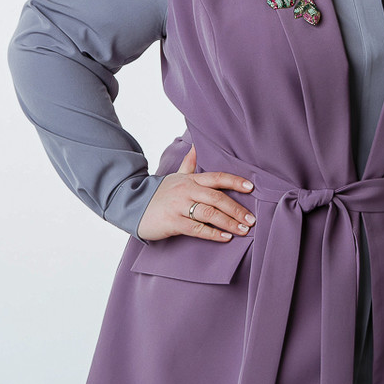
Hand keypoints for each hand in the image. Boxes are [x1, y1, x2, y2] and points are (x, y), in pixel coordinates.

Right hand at [137, 144, 255, 241]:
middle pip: (217, 198)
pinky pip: (197, 228)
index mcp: (190, 179)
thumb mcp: (175, 175)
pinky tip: (225, 238)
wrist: (132, 205)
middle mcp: (187, 190)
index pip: (217, 177)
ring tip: (243, 230)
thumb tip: (197, 145)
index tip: (251, 187)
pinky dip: (213, 233)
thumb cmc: (158, 193)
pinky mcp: (173, 222)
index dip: (235, 181)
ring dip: (229, 222)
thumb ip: (189, 163)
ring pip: (210, 213)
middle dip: (237, 209)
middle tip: (251, 220)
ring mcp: (180, 206)